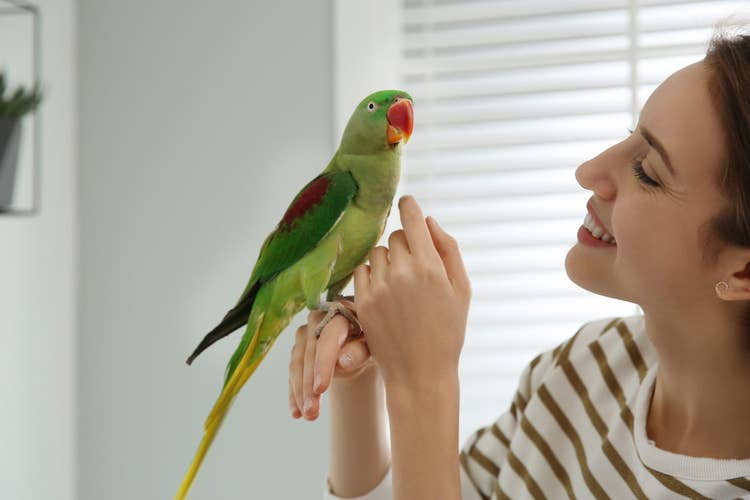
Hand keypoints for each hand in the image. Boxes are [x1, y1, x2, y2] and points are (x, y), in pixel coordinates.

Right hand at [288, 299, 373, 419]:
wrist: (366, 341)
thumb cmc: (374, 340)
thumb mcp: (374, 346)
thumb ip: (360, 351)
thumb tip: (343, 362)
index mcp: (341, 311)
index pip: (328, 338)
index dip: (323, 363)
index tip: (321, 389)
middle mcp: (318, 318)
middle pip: (309, 353)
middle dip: (309, 385)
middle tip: (313, 412)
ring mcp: (305, 332)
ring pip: (298, 363)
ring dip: (300, 392)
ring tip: (308, 416)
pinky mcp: (298, 346)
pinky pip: (293, 371)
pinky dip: (294, 392)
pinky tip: (296, 412)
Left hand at [352, 195, 471, 391]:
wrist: (421, 373)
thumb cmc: (448, 331)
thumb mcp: (462, 289)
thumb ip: (449, 250)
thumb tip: (429, 221)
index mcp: (430, 266)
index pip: (412, 219)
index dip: (409, 206)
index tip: (407, 201)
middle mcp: (402, 272)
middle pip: (397, 237)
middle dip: (406, 245)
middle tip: (415, 268)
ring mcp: (379, 288)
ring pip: (378, 253)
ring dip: (388, 260)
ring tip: (400, 284)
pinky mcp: (363, 302)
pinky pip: (362, 271)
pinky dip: (372, 276)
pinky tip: (385, 292)